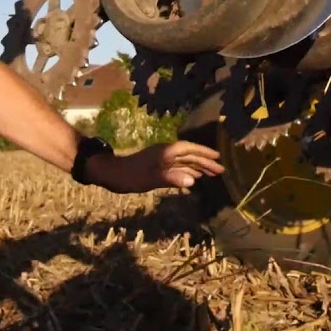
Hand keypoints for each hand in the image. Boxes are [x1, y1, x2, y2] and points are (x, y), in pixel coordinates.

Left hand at [92, 140, 223, 193]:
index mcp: (165, 152)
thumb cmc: (130, 175)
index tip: (218, 157)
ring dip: (197, 167)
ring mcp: (161, 160)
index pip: (189, 149)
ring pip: (183, 162)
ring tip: (211, 174)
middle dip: (204, 162)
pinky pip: (176, 168)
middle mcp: (165, 153)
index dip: (204, 152)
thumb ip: (171, 179)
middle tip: (220, 171)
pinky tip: (193, 178)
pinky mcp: (156, 167)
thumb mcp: (151, 179)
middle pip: (189, 155)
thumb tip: (193, 181)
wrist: (110, 174)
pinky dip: (186, 172)